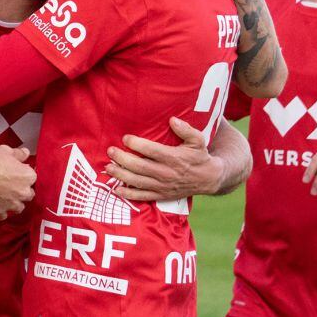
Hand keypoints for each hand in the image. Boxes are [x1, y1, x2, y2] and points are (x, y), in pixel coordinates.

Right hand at [0, 145, 35, 219]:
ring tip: (7, 198)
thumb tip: (25, 153)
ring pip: (19, 207)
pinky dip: (0, 214)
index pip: (33, 178)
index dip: (25, 175)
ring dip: (15, 203)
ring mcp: (12, 203)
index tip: (19, 174)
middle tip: (13, 185)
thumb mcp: (7, 151)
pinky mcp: (0, 210)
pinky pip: (3, 216)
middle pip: (29, 194)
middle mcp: (23, 192)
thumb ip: (19, 154)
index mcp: (28, 176)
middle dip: (23, 190)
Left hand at [105, 118, 221, 200]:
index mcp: (175, 158)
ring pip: (138, 182)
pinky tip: (116, 189)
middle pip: (141, 167)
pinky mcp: (161, 195)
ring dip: (122, 175)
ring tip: (108, 167)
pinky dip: (129, 194)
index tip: (125, 138)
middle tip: (110, 151)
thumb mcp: (198, 140)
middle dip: (123, 159)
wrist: (208, 179)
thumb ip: (186, 129)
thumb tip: (172, 119)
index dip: (138, 144)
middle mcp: (167, 173)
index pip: (153, 151)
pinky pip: (143, 196)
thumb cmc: (199, 155)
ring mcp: (163, 186)